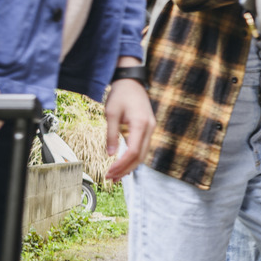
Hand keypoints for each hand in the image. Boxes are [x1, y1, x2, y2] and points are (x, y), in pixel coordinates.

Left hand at [104, 61, 154, 180]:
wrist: (131, 82)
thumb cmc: (121, 94)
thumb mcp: (111, 113)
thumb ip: (111, 135)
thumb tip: (110, 154)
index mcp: (141, 124)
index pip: (133, 151)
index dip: (122, 164)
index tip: (110, 172)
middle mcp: (149, 128)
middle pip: (140, 156)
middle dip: (125, 169)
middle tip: (111, 178)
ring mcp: (151, 129)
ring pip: (143, 154)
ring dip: (130, 166)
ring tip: (116, 175)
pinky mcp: (148, 129)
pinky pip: (142, 148)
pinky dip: (133, 158)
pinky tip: (124, 164)